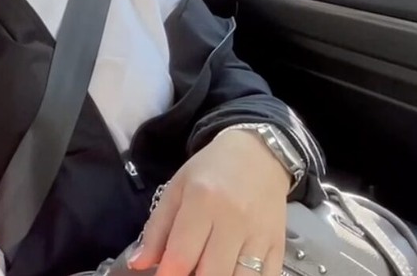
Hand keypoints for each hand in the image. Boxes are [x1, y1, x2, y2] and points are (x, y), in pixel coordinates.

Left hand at [129, 129, 289, 275]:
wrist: (259, 154)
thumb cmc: (211, 171)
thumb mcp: (177, 189)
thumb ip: (156, 229)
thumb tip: (138, 263)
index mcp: (203, 201)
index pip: (182, 254)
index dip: (168, 275)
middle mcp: (234, 219)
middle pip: (212, 273)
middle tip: (184, 274)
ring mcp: (260, 234)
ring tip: (206, 272)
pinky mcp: (279, 245)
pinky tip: (231, 274)